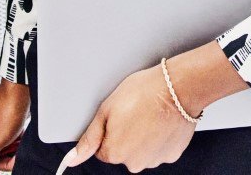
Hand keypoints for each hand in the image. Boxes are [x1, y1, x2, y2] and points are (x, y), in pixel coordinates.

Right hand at [0, 80, 29, 173]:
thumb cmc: (5, 113)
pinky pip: (10, 140)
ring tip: (20, 151)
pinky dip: (17, 144)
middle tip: (13, 162)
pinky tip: (22, 141)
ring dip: (11, 153)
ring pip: (2, 149)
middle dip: (2, 161)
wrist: (20, 92)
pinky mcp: (8, 124)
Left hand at [59, 65, 194, 173]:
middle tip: (135, 112)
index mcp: (114, 152)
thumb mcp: (107, 109)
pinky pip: (160, 148)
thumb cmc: (144, 92)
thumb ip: (89, 138)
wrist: (178, 87)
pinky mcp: (172, 154)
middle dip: (127, 135)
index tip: (119, 115)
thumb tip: (72, 159)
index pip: (102, 149)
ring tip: (150, 114)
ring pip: (142, 151)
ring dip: (144, 137)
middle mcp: (134, 163)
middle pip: (123, 152)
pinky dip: (160, 137)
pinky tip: (161, 120)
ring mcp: (155, 160)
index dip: (109, 129)